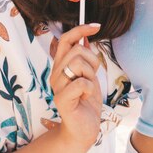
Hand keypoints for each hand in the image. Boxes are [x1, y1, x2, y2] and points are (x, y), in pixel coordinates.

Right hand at [49, 24, 102, 150]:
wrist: (85, 127)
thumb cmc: (87, 100)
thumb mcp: (89, 74)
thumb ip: (85, 58)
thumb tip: (85, 38)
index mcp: (61, 65)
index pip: (65, 39)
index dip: (80, 30)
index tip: (96, 26)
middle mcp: (56, 73)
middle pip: (77, 50)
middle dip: (92, 61)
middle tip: (92, 76)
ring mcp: (57, 86)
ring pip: (78, 64)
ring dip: (91, 75)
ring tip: (88, 88)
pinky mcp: (61, 99)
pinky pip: (81, 83)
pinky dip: (90, 88)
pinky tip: (86, 96)